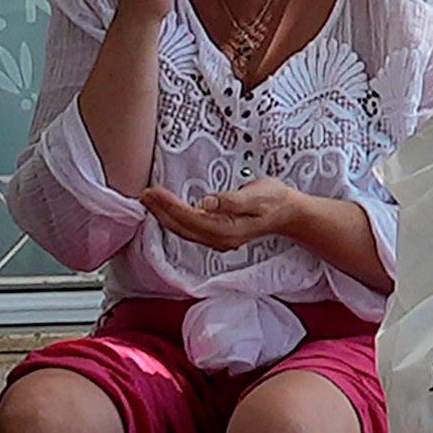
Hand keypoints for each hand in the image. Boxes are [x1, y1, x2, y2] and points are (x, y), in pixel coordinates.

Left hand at [141, 176, 318, 255]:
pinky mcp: (217, 235)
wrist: (289, 214)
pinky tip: (168, 210)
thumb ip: (234, 199)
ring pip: (183, 230)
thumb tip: (208, 202)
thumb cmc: (276, 201)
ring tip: (150, 200)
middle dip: (160, 211)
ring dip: (164, 216)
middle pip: (181, 227)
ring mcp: (217, 240)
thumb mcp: (260, 195)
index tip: (153, 192)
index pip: (190, 218)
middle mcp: (219, 239)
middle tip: (143, 194)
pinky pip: (189, 230)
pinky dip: (175, 219)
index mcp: (227, 230)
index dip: (169, 206)